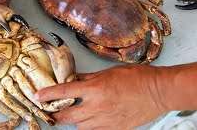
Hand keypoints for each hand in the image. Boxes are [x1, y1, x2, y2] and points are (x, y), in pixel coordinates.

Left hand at [34, 64, 168, 129]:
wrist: (158, 91)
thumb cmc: (135, 77)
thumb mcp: (108, 72)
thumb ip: (88, 77)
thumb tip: (74, 78)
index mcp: (95, 88)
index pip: (64, 91)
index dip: (48, 94)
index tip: (38, 96)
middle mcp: (97, 105)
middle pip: (67, 116)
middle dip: (56, 116)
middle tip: (51, 114)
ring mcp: (106, 120)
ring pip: (80, 127)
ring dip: (75, 122)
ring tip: (76, 116)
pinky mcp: (115, 129)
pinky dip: (90, 127)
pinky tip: (92, 122)